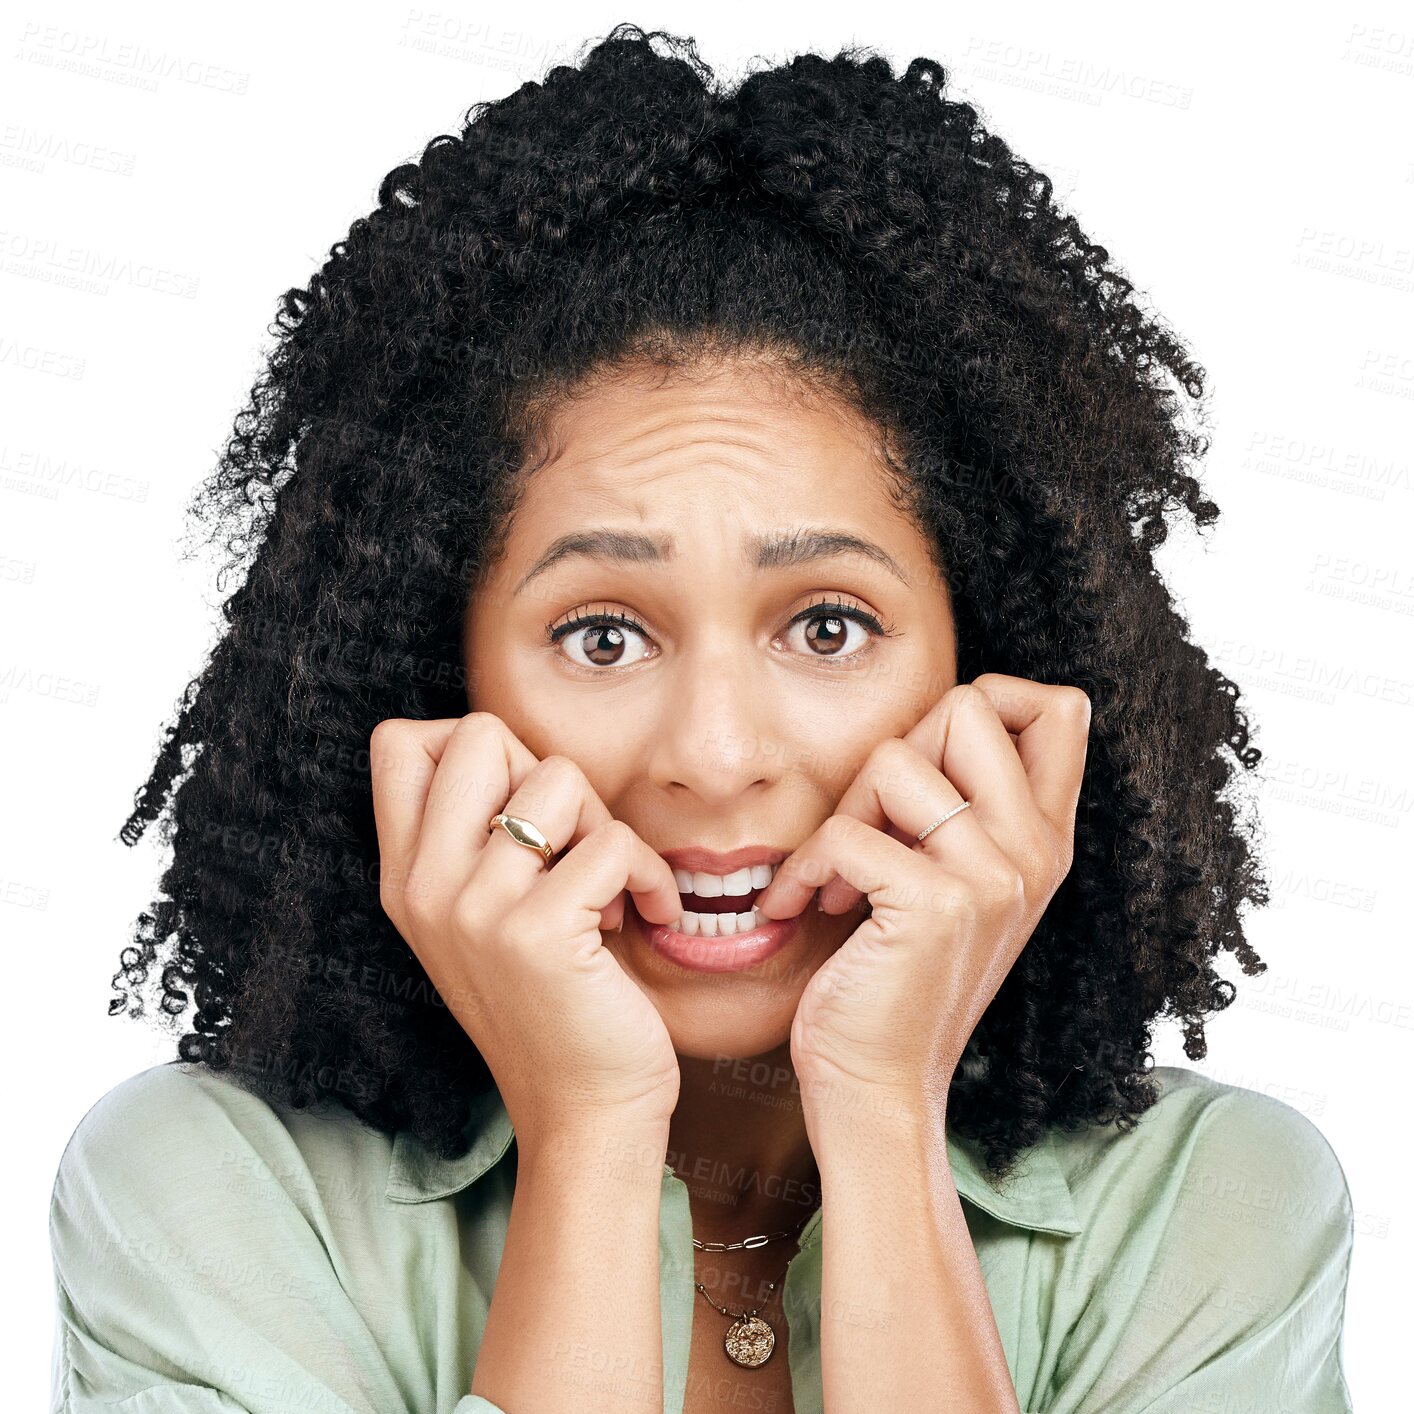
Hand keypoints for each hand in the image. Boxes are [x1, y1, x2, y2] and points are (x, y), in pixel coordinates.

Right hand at [370, 712, 685, 1147]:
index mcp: (405, 877)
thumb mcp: (483, 918)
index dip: (474, 746)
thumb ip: (475, 837)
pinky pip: (613, 842)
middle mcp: (424, 887)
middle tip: (570, 842)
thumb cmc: (552, 1003)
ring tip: (606, 887)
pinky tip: (644, 916)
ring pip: (560, 778)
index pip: (399, 742)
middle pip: (480, 733)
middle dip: (546, 772)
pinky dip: (649, 875)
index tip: (520, 806)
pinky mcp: (536, 932)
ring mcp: (474, 909)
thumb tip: (519, 751)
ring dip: (605, 825)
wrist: (582, 1113)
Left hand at [752, 675, 1089, 1109]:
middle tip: (870, 820)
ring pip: (894, 758)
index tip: (931, 762)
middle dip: (895, 750)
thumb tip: (936, 717)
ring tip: (836, 872)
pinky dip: (805, 868)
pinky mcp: (936, 907)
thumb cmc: (899, 978)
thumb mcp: (954, 883)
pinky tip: (806, 908)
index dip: (993, 698)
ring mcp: (993, 877)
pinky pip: (845, 833)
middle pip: (969, 704)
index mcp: (1046, 839)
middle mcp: (1034, 852)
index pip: (1063, 707)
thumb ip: (965, 807)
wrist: (881, 1087)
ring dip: (842, 812)